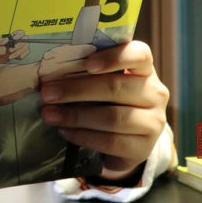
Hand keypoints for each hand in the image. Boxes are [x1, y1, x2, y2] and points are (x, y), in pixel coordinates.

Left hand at [0, 30, 29, 62]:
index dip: (19, 36)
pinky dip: (20, 56)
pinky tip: (14, 57)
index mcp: (12, 36)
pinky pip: (25, 53)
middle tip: (10, 50)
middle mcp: (17, 40)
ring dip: (18, 53)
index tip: (14, 41)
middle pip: (25, 40)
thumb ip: (0, 41)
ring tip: (10, 56)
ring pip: (26, 47)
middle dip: (18, 46)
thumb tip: (7, 39)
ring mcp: (20, 46)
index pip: (20, 33)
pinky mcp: (20, 52)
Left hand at [39, 40, 168, 179]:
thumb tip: (49, 72)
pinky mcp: (144, 148)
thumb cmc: (111, 102)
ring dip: (75, 115)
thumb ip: (87, 73)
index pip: (139, 54)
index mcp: (144, 69)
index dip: (114, 57)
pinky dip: (83, 136)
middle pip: (116, 87)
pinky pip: (111, 142)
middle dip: (77, 89)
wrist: (129, 142)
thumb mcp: (105, 82)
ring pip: (113, 117)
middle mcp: (154, 93)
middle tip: (47, 92)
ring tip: (49, 114)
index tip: (87, 63)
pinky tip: (65, 131)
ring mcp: (153, 122)